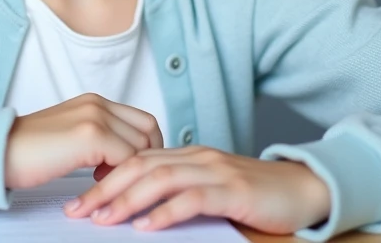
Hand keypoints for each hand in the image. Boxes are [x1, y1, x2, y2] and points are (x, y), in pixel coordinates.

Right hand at [4, 93, 163, 189]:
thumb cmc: (27, 151)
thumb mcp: (69, 134)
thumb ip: (97, 137)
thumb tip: (119, 156)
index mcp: (94, 102)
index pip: (141, 120)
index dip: (144, 146)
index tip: (130, 168)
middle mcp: (98, 104)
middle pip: (149, 129)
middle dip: (146, 157)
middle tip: (126, 176)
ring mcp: (95, 117)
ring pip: (141, 145)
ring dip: (132, 169)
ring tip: (107, 180)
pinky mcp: (91, 136)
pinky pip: (126, 160)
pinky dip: (120, 177)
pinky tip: (98, 182)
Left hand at [63, 146, 330, 233]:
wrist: (303, 188)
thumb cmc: (254, 194)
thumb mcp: (209, 188)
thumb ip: (178, 190)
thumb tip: (137, 208)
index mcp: (187, 155)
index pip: (135, 160)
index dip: (103, 178)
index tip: (79, 200)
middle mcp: (197, 157)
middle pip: (139, 167)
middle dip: (104, 189)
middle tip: (76, 211)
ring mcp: (215, 172)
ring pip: (160, 180)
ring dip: (127, 200)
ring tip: (102, 219)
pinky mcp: (233, 190)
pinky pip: (193, 199)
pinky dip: (166, 212)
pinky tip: (146, 226)